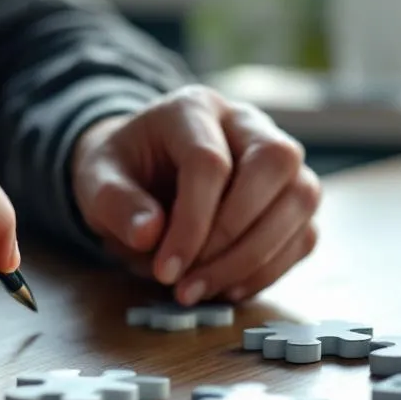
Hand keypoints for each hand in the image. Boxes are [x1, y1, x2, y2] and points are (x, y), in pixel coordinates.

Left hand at [70, 86, 319, 305]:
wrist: (141, 169)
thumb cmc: (122, 170)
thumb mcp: (96, 180)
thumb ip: (115, 203)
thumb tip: (150, 235)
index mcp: (194, 109)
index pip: (210, 161)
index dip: (191, 222)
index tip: (165, 270)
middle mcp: (247, 123)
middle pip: (275, 163)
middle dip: (233, 234)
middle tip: (189, 281)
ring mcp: (279, 157)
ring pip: (302, 198)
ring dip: (256, 257)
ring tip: (204, 290)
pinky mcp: (291, 197)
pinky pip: (304, 233)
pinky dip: (270, 269)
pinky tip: (227, 287)